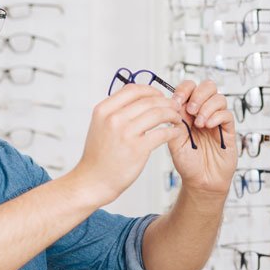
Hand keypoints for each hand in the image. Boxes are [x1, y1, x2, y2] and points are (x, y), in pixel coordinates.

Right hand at [73, 84, 185, 204]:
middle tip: (174, 107)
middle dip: (166, 101)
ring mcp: (126, 133)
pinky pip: (163, 133)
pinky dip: (173, 131)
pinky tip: (175, 132)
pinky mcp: (138, 148)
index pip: (132, 89)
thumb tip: (137, 99)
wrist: (93, 180)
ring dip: (172, 114)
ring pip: (158, 113)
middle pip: (148, 100)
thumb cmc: (98, 156)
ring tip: (176, 119)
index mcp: (103, 110)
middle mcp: (113, 118)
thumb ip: (115, 111)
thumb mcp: (99, 125)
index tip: (159, 96)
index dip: (150, 90)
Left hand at [168, 80, 237, 196]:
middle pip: (207, 86)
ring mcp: (216, 120)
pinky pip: (227, 114)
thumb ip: (175, 122)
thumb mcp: (174, 140)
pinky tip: (209, 126)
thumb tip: (174, 103)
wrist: (201, 181)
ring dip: (207, 107)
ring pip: (219, 97)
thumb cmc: (187, 162)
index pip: (189, 88)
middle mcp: (203, 112)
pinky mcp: (228, 130)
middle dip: (198, 94)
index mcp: (187, 112)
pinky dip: (217, 116)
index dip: (184, 90)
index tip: (177, 101)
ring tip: (200, 123)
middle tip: (191, 110)